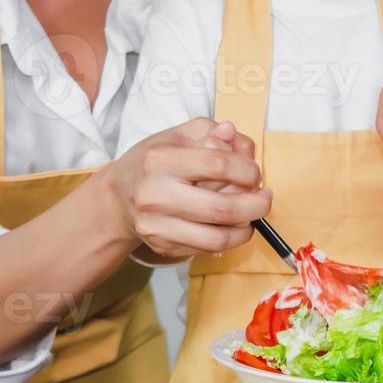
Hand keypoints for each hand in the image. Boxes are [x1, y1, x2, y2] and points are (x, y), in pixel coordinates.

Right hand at [109, 118, 269, 259]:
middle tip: (265, 198)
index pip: (218, 164)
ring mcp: (157, 226)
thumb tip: (235, 137)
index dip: (248, 170)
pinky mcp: (163, 246)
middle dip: (256, 205)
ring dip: (246, 228)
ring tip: (252, 216)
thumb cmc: (154, 163)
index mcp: (161, 160)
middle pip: (222, 208)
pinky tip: (232, 226)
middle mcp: (156, 195)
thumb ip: (210, 133)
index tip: (255, 173)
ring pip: (218, 238)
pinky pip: (208, 249)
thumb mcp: (177, 137)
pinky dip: (229, 239)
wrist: (117, 198)